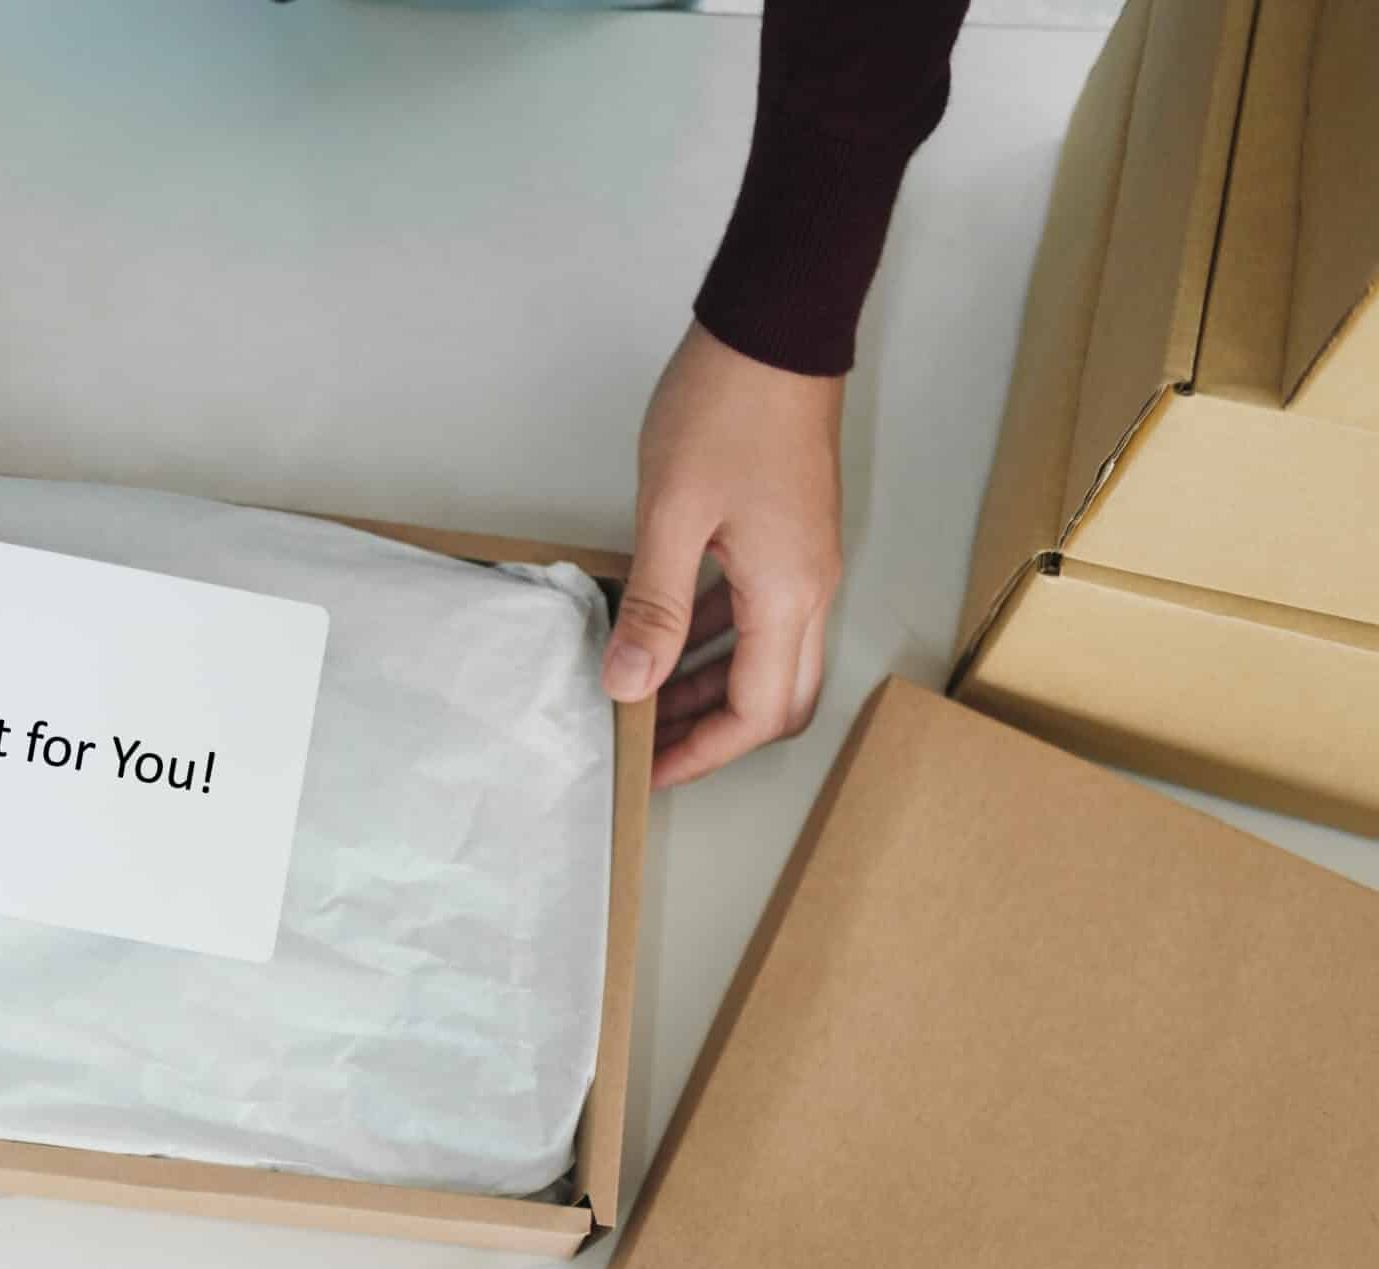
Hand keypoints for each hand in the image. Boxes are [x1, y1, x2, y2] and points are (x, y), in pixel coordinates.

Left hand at [608, 321, 844, 787]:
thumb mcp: (673, 512)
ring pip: (768, 655)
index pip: (756, 712)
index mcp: (788, 593)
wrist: (775, 328)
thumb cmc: (727, 407)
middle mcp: (810, 587)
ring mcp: (804, 560)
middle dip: (714, 731)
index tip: (648, 769)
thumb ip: (656, 605)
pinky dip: (714, 635)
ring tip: (644, 696)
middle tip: (650, 746)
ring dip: (711, 684)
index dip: (702, 752)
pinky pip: (758, 610)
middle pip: (776, 697)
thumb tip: (631, 685)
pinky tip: (664, 632)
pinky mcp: (788, 534)